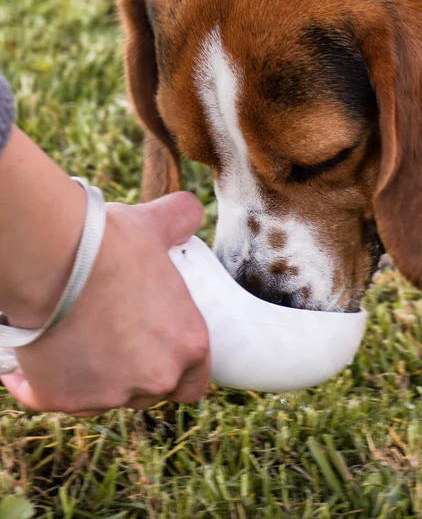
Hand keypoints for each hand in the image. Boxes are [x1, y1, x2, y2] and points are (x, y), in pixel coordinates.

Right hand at [1, 192, 210, 414]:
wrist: (54, 260)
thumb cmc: (111, 244)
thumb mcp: (155, 225)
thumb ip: (181, 220)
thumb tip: (189, 211)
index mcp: (188, 345)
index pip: (195, 381)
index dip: (179, 369)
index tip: (159, 350)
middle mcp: (154, 378)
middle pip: (150, 391)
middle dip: (135, 370)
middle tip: (115, 336)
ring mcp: (107, 395)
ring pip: (102, 396)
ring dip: (92, 375)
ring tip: (76, 337)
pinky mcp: (61, 399)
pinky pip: (50, 395)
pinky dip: (41, 379)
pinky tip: (37, 352)